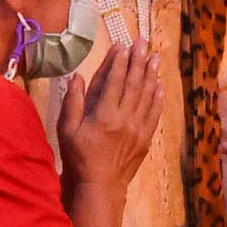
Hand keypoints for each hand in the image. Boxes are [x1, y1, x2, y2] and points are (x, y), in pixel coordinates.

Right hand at [63, 33, 160, 192]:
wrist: (100, 185)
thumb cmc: (79, 156)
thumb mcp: (67, 129)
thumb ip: (72, 101)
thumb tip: (76, 76)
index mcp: (103, 115)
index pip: (114, 81)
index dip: (119, 61)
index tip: (123, 44)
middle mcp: (124, 119)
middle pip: (134, 83)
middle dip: (138, 60)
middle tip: (143, 42)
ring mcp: (138, 129)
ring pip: (147, 95)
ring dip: (152, 74)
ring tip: (156, 56)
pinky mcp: (146, 138)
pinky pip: (154, 113)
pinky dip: (158, 97)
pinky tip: (160, 85)